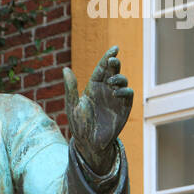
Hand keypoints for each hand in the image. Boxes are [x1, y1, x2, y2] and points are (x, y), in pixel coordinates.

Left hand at [63, 46, 132, 174]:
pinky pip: (128, 94)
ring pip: (122, 81)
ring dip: (118, 78)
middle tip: (113, 60)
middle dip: (115, 63)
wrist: (89, 144)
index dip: (108, 57)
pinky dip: (124, 91)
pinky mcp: (123, 108)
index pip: (102, 68)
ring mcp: (115, 98)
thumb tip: (65, 69)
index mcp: (93, 87)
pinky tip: (116, 93)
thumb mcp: (72, 106)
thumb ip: (71, 88)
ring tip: (111, 83)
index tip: (114, 49)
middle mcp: (106, 90)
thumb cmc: (79, 126)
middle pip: (113, 71)